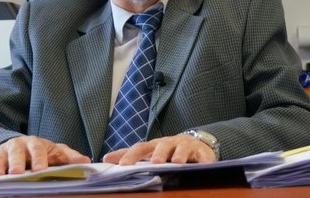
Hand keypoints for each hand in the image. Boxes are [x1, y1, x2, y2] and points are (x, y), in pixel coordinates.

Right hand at [0, 135, 90, 177]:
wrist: (19, 146)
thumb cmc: (41, 152)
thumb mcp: (55, 152)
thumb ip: (69, 157)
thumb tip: (86, 161)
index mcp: (35, 143)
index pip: (38, 149)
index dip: (39, 159)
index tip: (41, 169)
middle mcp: (17, 145)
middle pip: (16, 152)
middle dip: (16, 162)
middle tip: (17, 174)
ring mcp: (2, 152)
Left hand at [102, 134, 216, 165]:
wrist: (194, 144)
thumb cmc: (167, 152)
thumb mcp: (150, 154)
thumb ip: (132, 157)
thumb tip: (105, 159)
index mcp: (153, 146)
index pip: (139, 148)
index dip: (129, 155)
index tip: (118, 164)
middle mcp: (168, 143)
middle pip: (161, 146)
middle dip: (157, 154)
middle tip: (154, 163)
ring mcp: (184, 146)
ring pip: (181, 149)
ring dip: (179, 155)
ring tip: (177, 162)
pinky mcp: (201, 151)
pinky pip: (203, 156)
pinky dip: (203, 160)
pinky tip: (203, 166)